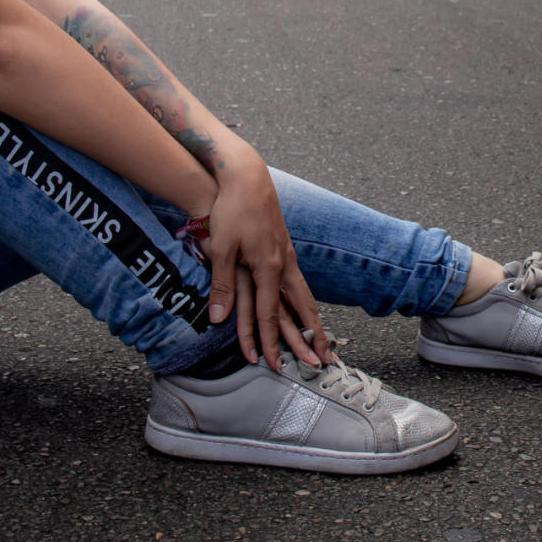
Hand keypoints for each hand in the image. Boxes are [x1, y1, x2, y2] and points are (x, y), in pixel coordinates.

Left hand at [203, 154, 331, 370]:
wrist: (247, 177)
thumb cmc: (232, 210)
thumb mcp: (221, 249)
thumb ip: (223, 287)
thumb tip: (218, 320)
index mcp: (269, 268)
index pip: (268, 315)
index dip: (268, 342)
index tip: (273, 364)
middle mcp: (284, 265)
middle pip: (301, 310)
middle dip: (310, 338)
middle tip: (321, 362)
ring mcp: (287, 256)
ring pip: (305, 296)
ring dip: (313, 321)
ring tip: (323, 340)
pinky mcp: (284, 249)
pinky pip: (299, 283)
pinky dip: (305, 302)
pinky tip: (305, 307)